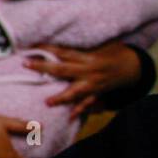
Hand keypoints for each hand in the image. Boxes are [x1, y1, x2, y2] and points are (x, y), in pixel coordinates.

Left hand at [23, 42, 142, 118]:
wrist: (131, 67)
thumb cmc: (110, 53)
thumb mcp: (97, 45)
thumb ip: (77, 47)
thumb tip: (54, 40)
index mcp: (87, 56)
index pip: (63, 52)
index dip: (47, 48)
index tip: (31, 47)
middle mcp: (88, 70)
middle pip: (63, 68)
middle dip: (44, 67)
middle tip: (26, 65)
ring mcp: (93, 84)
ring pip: (75, 91)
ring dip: (61, 97)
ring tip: (48, 102)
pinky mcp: (97, 93)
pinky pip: (88, 103)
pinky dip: (79, 111)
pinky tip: (69, 117)